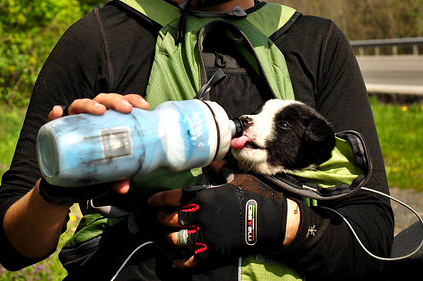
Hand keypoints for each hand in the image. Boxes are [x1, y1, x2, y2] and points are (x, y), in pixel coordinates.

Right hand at [39, 93, 150, 201]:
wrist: (67, 185)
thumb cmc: (93, 170)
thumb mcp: (109, 174)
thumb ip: (118, 177)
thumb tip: (123, 187)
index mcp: (107, 120)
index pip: (120, 104)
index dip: (132, 100)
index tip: (144, 106)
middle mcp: (90, 117)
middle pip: (103, 100)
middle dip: (115, 100)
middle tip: (125, 109)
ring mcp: (72, 122)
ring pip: (80, 105)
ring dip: (89, 104)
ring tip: (98, 110)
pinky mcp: (56, 131)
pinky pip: (53, 120)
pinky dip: (54, 114)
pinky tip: (58, 112)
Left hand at [148, 174, 287, 267]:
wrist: (271, 221)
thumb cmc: (254, 196)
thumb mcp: (237, 177)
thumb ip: (219, 169)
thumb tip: (211, 158)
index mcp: (205, 196)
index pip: (175, 197)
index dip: (160, 199)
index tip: (151, 201)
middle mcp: (201, 215)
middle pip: (172, 218)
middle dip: (163, 218)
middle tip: (160, 217)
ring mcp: (206, 235)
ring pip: (178, 238)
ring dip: (171, 237)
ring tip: (169, 236)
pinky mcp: (213, 252)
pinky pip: (192, 260)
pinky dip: (181, 263)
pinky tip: (175, 263)